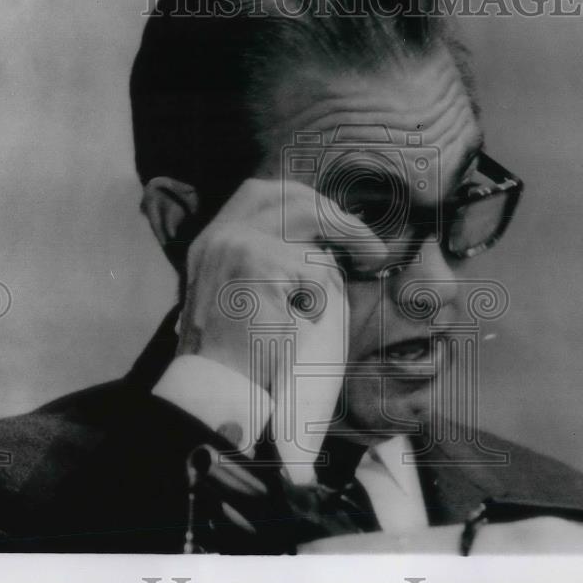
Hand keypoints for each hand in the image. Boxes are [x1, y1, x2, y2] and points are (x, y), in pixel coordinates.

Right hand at [177, 177, 385, 387]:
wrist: (215, 390)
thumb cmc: (239, 351)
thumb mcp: (240, 292)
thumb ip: (267, 257)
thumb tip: (323, 240)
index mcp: (211, 239)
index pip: (261, 192)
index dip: (305, 201)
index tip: (336, 222)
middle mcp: (218, 234)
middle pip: (291, 198)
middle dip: (341, 220)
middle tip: (370, 249)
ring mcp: (235, 244)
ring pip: (311, 230)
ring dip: (342, 256)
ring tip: (351, 280)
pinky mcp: (257, 265)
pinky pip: (317, 275)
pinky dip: (321, 304)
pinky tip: (304, 324)